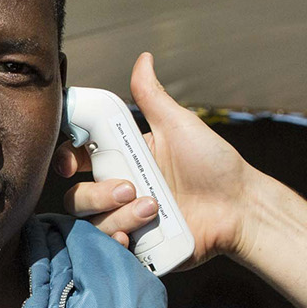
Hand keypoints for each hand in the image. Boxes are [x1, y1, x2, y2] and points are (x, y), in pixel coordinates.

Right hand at [55, 52, 254, 266]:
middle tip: (131, 187)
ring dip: (118, 215)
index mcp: (124, 160)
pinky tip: (133, 236)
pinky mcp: (137, 249)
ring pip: (92, 223)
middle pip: (78, 196)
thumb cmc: (213, 164)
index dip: (67, 158)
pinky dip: (116, 242)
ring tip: (153, 209)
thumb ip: (153, 97)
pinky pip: (108, 249)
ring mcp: (126, 221)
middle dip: (98, 193)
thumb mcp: (179, 125)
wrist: (239, 207)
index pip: (78, 158)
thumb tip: (144, 58)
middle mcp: (119, 192)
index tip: (72, 160)